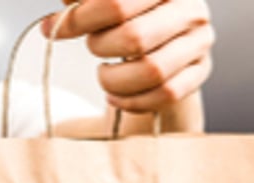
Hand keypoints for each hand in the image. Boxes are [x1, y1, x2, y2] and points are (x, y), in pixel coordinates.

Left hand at [43, 0, 214, 114]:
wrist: (166, 35)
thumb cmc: (128, 12)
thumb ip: (83, 0)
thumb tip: (56, 18)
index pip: (116, 3)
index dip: (79, 19)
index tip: (52, 27)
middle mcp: (191, 8)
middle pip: (134, 38)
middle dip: (100, 48)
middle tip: (92, 47)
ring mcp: (200, 42)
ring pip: (152, 72)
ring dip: (114, 80)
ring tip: (103, 75)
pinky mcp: (201, 71)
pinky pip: (166, 95)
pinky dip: (132, 101)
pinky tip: (114, 97)